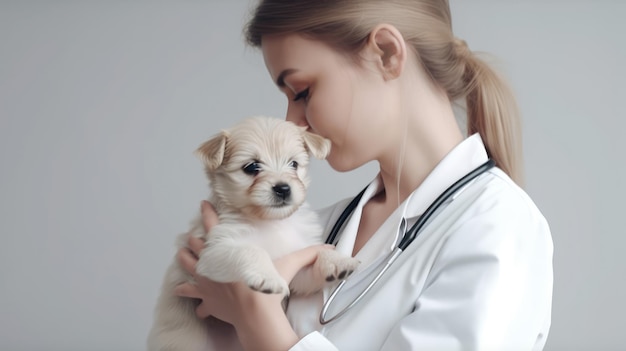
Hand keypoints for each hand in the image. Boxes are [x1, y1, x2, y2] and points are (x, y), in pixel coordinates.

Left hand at [174, 201, 329, 349]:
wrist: (255, 313)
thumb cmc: (266, 287)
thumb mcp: (289, 266)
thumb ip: (308, 254)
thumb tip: (329, 247)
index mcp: (228, 251)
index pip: (214, 225)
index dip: (208, 213)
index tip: (203, 203)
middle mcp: (213, 264)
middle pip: (197, 246)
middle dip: (195, 239)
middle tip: (192, 234)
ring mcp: (207, 281)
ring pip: (189, 266)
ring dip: (185, 259)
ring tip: (181, 253)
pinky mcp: (206, 298)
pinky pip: (191, 294)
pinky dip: (185, 291)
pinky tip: (179, 290)